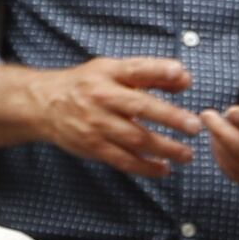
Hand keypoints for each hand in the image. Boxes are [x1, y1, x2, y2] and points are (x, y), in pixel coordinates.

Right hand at [32, 57, 199, 176]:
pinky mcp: (93, 146)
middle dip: (170, 117)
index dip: (159, 71)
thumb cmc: (88, 85)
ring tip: (187, 154)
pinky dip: (146, 167)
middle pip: (140, 107)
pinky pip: (123, 160)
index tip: (181, 75)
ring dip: (165, 148)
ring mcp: (96, 124)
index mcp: (108, 73)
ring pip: (135, 138)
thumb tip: (185, 79)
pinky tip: (164, 169)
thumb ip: (150, 74)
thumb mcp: (113, 71)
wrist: (44, 104)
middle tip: (195, 126)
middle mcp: (102, 97)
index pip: (136, 70)